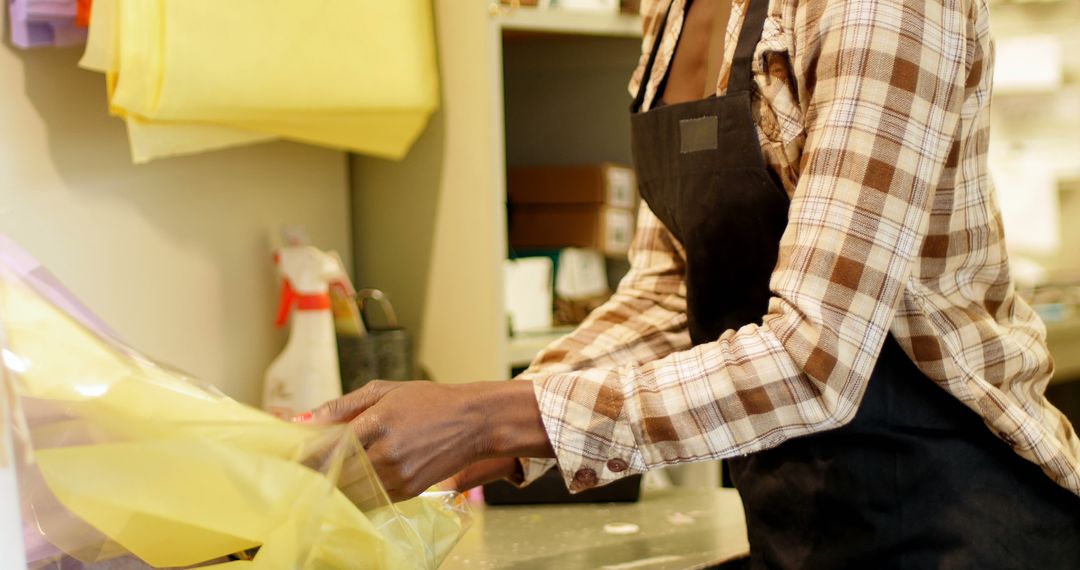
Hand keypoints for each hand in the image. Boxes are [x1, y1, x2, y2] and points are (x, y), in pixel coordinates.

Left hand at [308, 380, 551, 501]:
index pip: (328, 447)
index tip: (289, 459)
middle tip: (299, 472)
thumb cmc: (428, 401)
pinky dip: (355, 494)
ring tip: (323, 477)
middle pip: (336, 473)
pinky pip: (369, 500)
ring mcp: (398, 476)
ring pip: (350, 491)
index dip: (305, 457)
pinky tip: (350, 484)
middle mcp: (387, 453)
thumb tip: (304, 420)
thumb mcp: (384, 391)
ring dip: (333, 486)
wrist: (473, 423)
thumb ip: (342, 405)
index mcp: (378, 422)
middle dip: (315, 474)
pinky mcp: (407, 492)